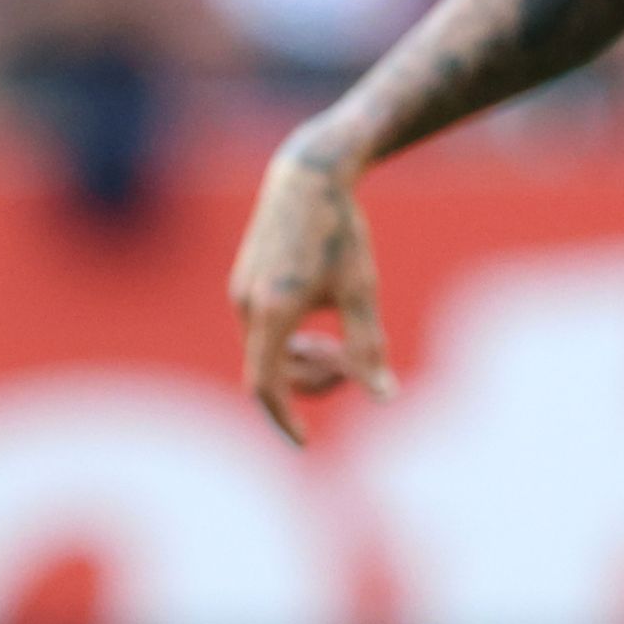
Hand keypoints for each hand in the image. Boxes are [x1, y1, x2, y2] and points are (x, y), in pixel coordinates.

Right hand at [228, 135, 391, 444]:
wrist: (307, 179)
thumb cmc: (341, 233)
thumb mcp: (361, 290)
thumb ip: (368, 347)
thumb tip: (383, 396)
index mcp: (274, 310)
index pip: (267, 385)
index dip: (284, 419)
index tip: (306, 445)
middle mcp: (247, 304)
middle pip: (272, 374)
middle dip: (314, 380)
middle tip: (355, 363)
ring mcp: (240, 294)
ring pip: (267, 354)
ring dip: (304, 362)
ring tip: (337, 344)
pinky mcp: (243, 285)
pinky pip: (263, 334)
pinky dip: (290, 343)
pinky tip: (317, 329)